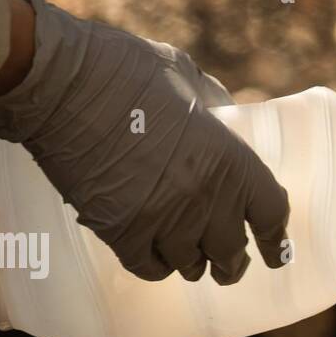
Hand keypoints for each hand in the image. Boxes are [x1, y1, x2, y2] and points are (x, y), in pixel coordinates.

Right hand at [0, 0, 289, 285]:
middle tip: (227, 268)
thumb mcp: (183, 74)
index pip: (272, 215)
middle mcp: (206, 196)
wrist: (60, 83)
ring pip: (190, 264)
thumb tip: (223, 114)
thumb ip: (211, 103)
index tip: (275, 255)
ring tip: (187, 261)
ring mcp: (165, 219)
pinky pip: (149, 267)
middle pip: (231, 251)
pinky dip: (153, 264)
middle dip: (231, 263)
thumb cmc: (121, 69)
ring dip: (190, 263)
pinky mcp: (122, 232)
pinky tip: (151, 255)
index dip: (275, 239)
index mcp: (231, 158)